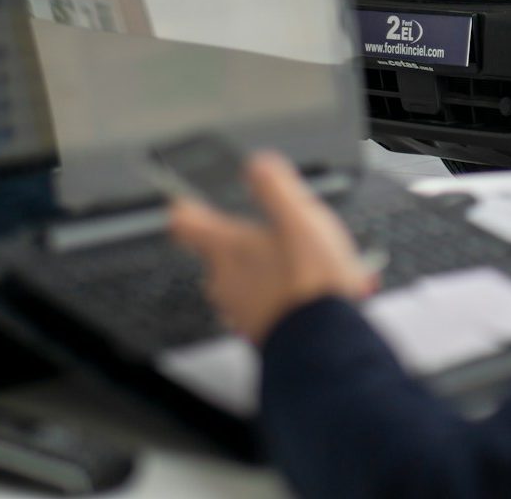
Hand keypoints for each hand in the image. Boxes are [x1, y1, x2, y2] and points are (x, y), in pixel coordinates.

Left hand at [170, 152, 375, 343]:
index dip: (186, 207)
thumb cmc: (309, 283)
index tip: (186, 200)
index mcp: (226, 247)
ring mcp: (238, 310)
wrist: (324, 345)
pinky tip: (313, 289)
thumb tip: (257, 164)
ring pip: (246, 277)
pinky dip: (282, 293)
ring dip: (269, 267)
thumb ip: (274, 187)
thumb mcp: (299, 218)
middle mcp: (223, 281)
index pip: (186, 222)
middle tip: (282, 230)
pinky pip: (264, 302)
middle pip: (221, 250)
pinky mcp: (259, 332)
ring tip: (309, 263)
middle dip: (248, 238)